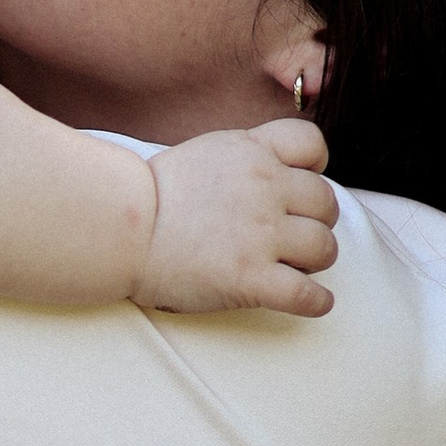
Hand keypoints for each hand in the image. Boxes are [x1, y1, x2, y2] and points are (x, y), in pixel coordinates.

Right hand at [133, 116, 339, 316]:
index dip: (316, 167)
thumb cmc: (154, 199)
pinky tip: (310, 301)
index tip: (300, 189)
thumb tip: (281, 177)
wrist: (120, 230)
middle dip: (315, 221)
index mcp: (252, 153)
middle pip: (325, 202)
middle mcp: (265, 188)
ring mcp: (261, 234)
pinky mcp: (252, 278)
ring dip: (314, 260)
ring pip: (324, 247)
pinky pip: (309, 295)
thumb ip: (248, 159)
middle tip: (291, 238)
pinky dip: (317, 301)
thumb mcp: (207, 154)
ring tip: (293, 267)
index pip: (313, 144)